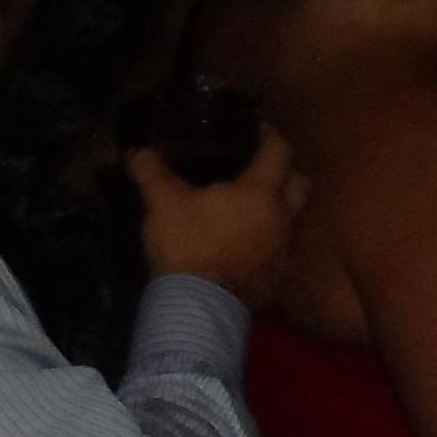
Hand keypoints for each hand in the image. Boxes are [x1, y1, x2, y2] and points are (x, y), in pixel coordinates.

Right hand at [130, 125, 304, 306]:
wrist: (199, 308)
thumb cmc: (188, 245)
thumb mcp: (163, 203)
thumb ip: (152, 172)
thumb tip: (136, 151)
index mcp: (262, 192)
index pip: (280, 150)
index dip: (270, 134)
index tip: (256, 127)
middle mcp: (283, 219)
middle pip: (299, 184)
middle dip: (285, 171)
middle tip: (258, 167)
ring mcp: (284, 252)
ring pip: (290, 219)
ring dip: (275, 210)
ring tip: (245, 208)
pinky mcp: (276, 280)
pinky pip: (278, 251)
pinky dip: (265, 242)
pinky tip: (241, 245)